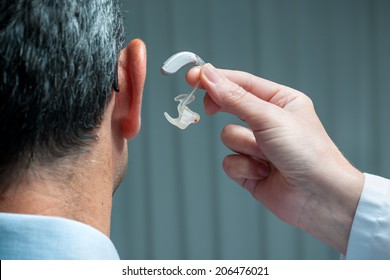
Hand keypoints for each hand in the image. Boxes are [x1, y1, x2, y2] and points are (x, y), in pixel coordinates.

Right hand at [186, 64, 363, 253]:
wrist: (320, 197)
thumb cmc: (307, 152)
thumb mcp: (269, 118)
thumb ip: (235, 98)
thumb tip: (208, 76)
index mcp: (279, 101)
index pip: (241, 83)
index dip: (215, 78)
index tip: (192, 76)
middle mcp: (267, 122)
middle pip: (230, 106)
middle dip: (222, 109)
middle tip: (208, 108)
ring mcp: (257, 146)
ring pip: (228, 136)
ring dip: (244, 147)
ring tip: (267, 156)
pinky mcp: (249, 168)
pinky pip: (229, 161)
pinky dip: (243, 167)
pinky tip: (263, 173)